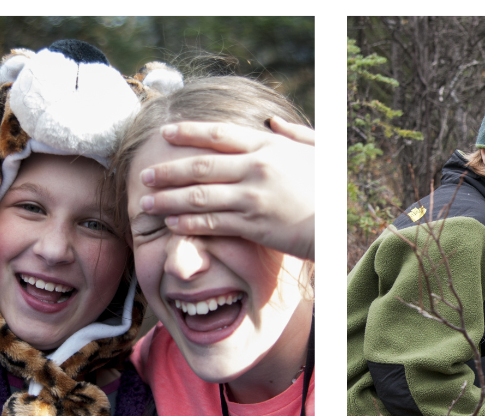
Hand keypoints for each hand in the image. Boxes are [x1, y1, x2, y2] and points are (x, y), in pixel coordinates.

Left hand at [139, 117, 315, 259]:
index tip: (166, 133)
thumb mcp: (318, 151)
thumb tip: (272, 120)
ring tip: (146, 203)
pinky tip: (171, 224)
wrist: (339, 223)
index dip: (188, 132)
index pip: (219, 134)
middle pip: (200, 166)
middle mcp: (256, 168)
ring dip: (168, 199)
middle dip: (168, 170)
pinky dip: (188, 223)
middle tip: (145, 175)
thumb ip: (295, 133)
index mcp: (269, 146)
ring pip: (199, 196)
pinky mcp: (253, 225)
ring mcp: (253, 197)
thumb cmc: (331, 187)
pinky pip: (212, 222)